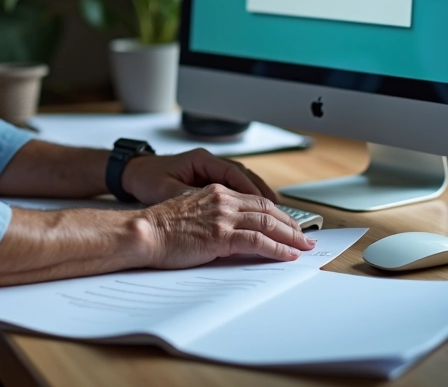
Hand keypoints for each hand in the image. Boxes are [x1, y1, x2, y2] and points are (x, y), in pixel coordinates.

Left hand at [121, 148, 279, 204]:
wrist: (133, 173)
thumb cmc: (147, 179)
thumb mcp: (167, 190)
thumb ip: (191, 199)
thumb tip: (214, 213)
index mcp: (202, 160)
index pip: (235, 173)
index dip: (254, 192)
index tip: (269, 207)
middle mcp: (210, 162)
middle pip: (247, 177)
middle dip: (267, 197)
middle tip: (284, 216)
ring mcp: (210, 170)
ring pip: (245, 182)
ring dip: (262, 199)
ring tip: (280, 216)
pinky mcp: (208, 181)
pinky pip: (236, 189)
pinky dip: (250, 200)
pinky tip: (260, 214)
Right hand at [137, 184, 314, 267]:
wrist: (144, 232)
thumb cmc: (160, 227)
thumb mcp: (190, 213)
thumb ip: (212, 216)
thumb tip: (228, 232)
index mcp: (215, 192)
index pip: (254, 199)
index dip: (275, 212)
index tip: (287, 224)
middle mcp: (222, 199)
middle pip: (266, 208)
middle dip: (289, 223)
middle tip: (304, 236)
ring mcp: (222, 216)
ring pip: (266, 222)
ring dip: (289, 236)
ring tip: (303, 246)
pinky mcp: (220, 235)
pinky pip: (257, 240)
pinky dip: (276, 248)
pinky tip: (286, 255)